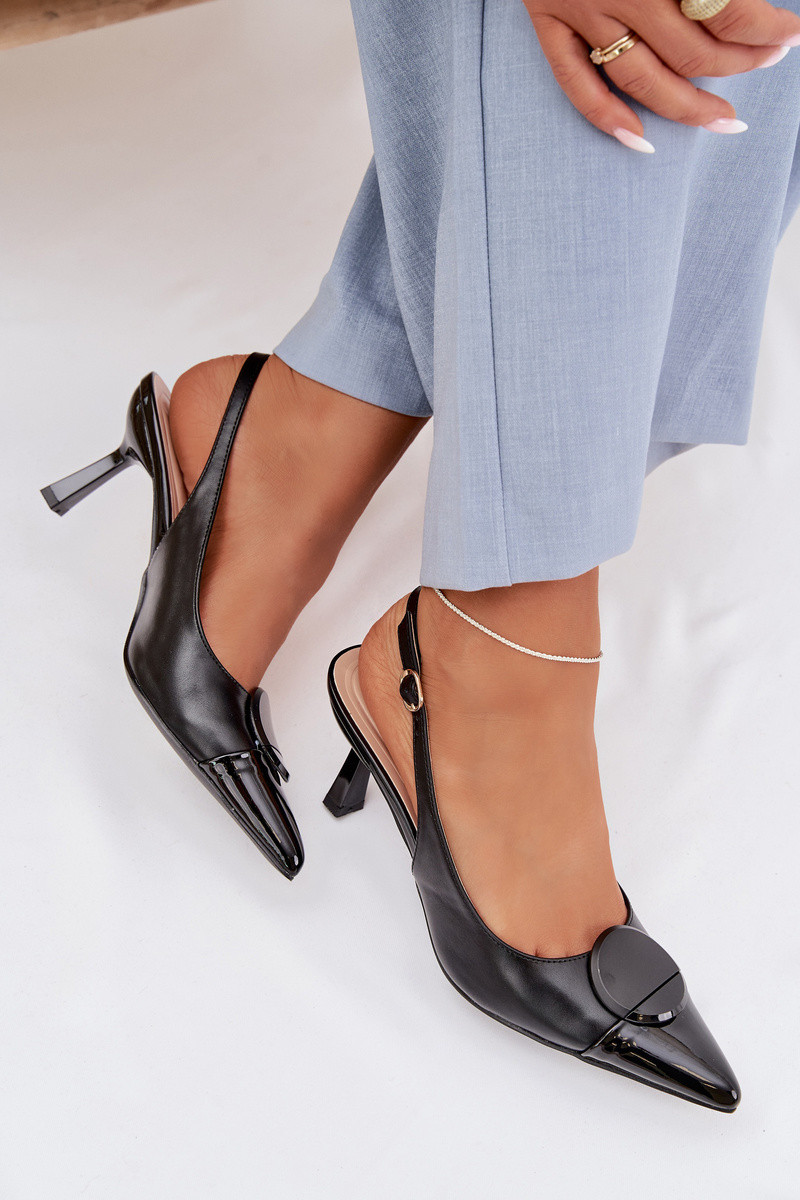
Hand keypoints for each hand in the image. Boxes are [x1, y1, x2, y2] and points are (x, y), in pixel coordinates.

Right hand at [523, 0, 799, 148]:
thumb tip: (743, 0)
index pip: (727, 9)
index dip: (765, 30)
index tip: (787, 36)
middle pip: (691, 52)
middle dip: (738, 65)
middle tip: (765, 63)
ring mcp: (582, 10)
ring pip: (643, 79)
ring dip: (689, 107)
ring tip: (723, 119)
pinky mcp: (549, 22)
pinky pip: (577, 83)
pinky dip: (607, 117)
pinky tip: (640, 141)